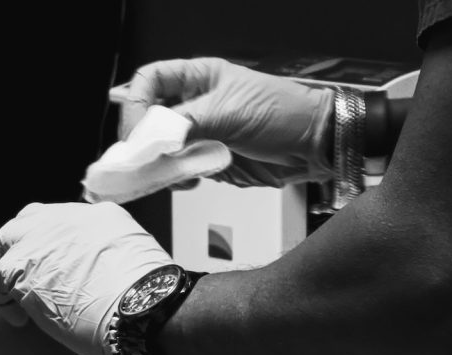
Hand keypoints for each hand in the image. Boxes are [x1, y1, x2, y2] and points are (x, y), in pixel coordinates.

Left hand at [0, 202, 171, 354]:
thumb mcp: (140, 262)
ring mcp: (43, 239)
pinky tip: (19, 320)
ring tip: (18, 298)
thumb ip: (116, 257)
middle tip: (28, 276)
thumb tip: (109, 275)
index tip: (58, 267)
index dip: (54, 244)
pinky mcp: (23, 266)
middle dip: (25, 245)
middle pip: (30, 219)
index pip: (63, 221)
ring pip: (8, 240)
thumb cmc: (152, 301)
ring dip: (10, 268)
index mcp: (100, 217)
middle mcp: (68, 219)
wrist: (145, 310)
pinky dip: (4, 300)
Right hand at [120, 57, 333, 187]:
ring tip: (168, 171)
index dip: (136, 104)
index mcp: (198, 78)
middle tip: (143, 157)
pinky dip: (174, 179)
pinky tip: (188, 179)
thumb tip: (151, 138)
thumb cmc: (284, 113)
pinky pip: (176, 171)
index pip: (149, 82)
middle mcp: (193, 105)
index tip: (137, 131)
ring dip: (157, 164)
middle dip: (143, 140)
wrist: (315, 146)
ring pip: (158, 149)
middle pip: (148, 119)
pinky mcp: (206, 160)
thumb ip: (186, 123)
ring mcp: (199, 134)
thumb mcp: (230, 111)